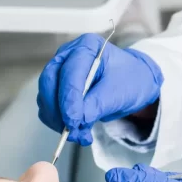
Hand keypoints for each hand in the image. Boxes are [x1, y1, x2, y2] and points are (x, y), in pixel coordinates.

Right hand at [37, 34, 162, 145]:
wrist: (135, 81)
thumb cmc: (130, 80)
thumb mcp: (119, 92)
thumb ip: (96, 105)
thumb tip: (76, 122)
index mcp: (87, 46)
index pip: (70, 73)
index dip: (68, 99)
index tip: (73, 122)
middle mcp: (68, 54)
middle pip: (49, 82)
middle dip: (58, 110)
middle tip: (72, 131)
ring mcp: (60, 70)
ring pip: (46, 96)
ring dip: (58, 119)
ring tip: (80, 134)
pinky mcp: (57, 87)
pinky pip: (49, 106)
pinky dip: (58, 121)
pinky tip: (77, 130)